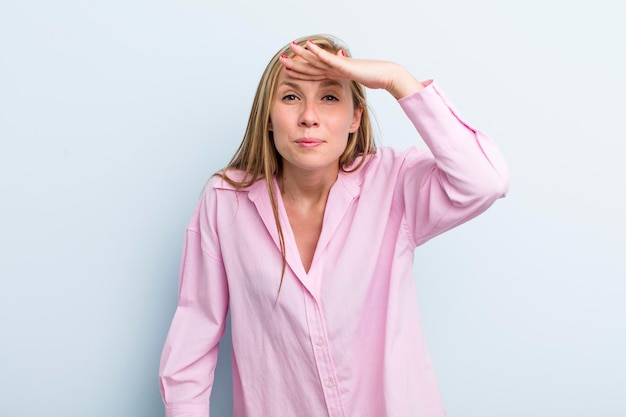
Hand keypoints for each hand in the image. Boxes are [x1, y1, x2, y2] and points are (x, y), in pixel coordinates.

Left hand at [279, 40, 424, 98]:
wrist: (385, 74)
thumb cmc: (373, 80)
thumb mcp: (353, 88)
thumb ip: (344, 91)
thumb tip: (338, 99)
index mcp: (335, 73)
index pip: (313, 73)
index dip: (300, 72)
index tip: (287, 72)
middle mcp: (334, 67)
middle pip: (311, 64)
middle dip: (295, 62)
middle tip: (281, 59)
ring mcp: (338, 63)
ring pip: (316, 58)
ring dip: (302, 54)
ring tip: (289, 48)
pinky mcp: (344, 63)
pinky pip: (328, 57)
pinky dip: (317, 52)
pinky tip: (307, 46)